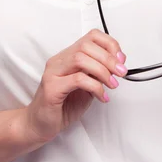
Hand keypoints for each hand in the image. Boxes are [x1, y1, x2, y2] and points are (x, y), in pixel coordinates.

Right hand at [23, 29, 126, 143]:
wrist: (40, 125)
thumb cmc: (64, 105)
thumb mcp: (87, 86)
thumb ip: (98, 73)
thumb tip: (118, 64)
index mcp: (68, 56)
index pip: (91, 36)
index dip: (110, 44)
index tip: (121, 59)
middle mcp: (59, 60)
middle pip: (86, 45)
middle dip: (109, 58)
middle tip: (121, 73)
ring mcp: (53, 72)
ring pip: (80, 59)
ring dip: (102, 71)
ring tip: (112, 85)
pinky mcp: (51, 88)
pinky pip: (77, 79)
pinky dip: (95, 86)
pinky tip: (102, 96)